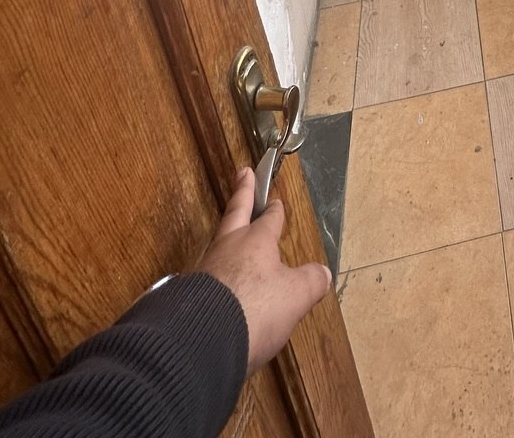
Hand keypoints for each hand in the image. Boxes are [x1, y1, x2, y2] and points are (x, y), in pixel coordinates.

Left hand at [193, 166, 331, 371]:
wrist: (202, 339)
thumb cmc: (255, 308)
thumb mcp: (296, 296)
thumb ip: (311, 281)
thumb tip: (323, 273)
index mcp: (256, 241)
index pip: (269, 219)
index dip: (275, 210)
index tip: (276, 201)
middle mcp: (229, 249)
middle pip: (236, 214)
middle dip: (242, 194)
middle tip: (243, 174)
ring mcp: (206, 271)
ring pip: (220, 244)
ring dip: (228, 237)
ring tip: (233, 238)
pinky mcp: (190, 295)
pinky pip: (209, 275)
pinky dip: (218, 273)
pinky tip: (221, 285)